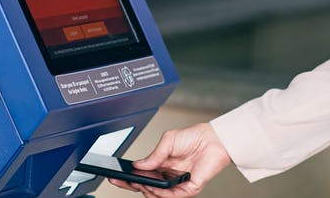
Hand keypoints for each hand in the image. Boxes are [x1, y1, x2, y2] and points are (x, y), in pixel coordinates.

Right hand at [107, 122, 231, 196]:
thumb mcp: (168, 141)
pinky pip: (170, 196)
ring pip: (155, 194)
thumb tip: (138, 165)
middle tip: (123, 180)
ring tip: (140, 180)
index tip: (115, 176)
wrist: (213, 139)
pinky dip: (160, 192)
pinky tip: (154, 185)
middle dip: (131, 185)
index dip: (127, 177)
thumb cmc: (194, 137)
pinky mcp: (187, 189)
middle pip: (145, 186)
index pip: (140, 175)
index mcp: (160, 164)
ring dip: (146, 188)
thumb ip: (153, 155)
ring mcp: (176, 184)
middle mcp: (167, 175)